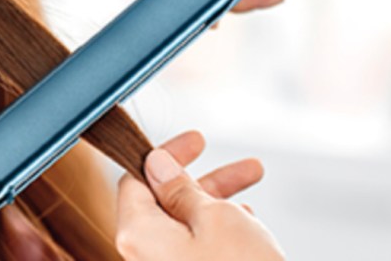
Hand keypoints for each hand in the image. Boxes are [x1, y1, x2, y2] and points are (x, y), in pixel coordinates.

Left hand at [115, 133, 282, 260]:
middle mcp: (143, 256)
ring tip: (255, 204)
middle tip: (247, 168)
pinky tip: (251, 230)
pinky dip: (222, 236)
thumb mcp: (215, 217)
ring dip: (221, 208)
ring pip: (186, 228)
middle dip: (208, 182)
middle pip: (166, 204)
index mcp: (137, 234)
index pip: (135, 181)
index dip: (166, 157)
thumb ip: (182, 188)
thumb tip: (157, 164)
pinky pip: (196, 252)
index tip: (197, 142)